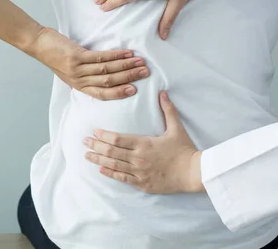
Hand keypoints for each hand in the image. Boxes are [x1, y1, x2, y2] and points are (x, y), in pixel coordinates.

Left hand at [29, 27, 149, 99]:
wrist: (38, 44)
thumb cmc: (56, 56)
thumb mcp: (71, 71)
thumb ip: (87, 74)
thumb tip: (107, 72)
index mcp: (79, 86)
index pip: (102, 94)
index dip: (119, 93)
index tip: (134, 90)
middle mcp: (79, 80)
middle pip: (108, 82)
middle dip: (128, 78)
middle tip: (145, 73)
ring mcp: (78, 69)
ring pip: (106, 70)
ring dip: (125, 66)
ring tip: (140, 62)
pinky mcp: (76, 57)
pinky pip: (100, 57)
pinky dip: (115, 55)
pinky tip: (126, 53)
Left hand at [83, 91, 204, 192]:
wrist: (193, 173)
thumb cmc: (184, 150)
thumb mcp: (176, 128)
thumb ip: (168, 110)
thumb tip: (162, 93)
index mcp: (144, 143)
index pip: (118, 139)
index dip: (104, 135)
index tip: (94, 131)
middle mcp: (138, 158)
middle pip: (111, 152)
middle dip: (96, 145)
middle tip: (84, 141)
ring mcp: (139, 172)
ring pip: (114, 166)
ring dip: (98, 159)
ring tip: (86, 155)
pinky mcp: (142, 184)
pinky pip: (122, 178)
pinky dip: (110, 173)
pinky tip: (101, 169)